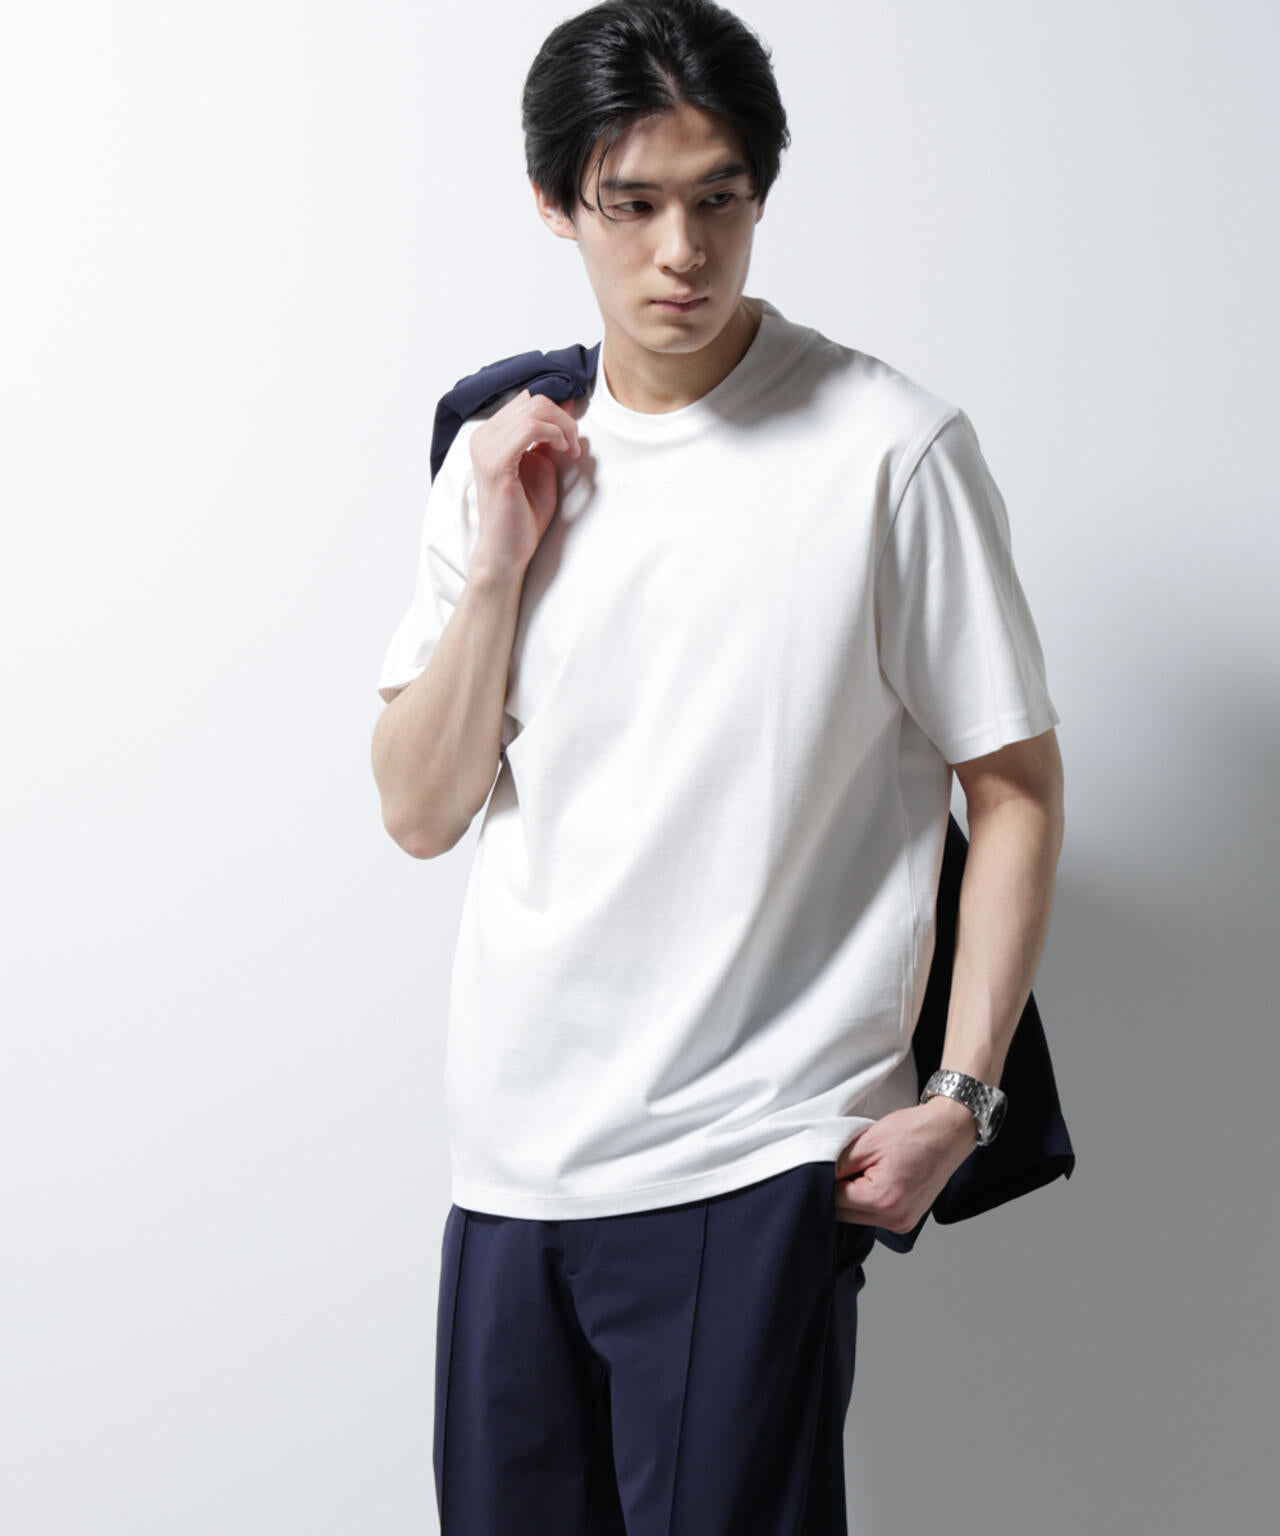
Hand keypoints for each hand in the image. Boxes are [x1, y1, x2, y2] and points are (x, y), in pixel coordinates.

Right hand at [469, 388, 585, 576]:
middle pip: (533, 402)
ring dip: (563, 427)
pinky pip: (530, 429)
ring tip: (570, 450)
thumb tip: (566, 403)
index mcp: (489, 436)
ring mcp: (486, 449)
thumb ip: (550, 436)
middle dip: (564, 420)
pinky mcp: (496, 464)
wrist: (508, 550)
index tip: (571, 439)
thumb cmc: (524, 514)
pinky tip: (563, 450)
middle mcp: (482, 438)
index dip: (556, 414)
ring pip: (533, 411)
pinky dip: (554, 434)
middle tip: (574, 446)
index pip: (527, 401)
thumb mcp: (542, 465)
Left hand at [833, 1099, 977, 1231]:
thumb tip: (817, 1177)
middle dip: (838, 1191)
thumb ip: (838, 1164)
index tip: (823, 1164)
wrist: (950, 1131)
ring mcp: (903, 1223)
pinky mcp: (908, 1219)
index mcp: (882, 1200)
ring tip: (864, 1169)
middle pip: (844, 1214)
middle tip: (845, 1165)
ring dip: (853, 1197)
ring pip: (858, 1217)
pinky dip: (868, 1200)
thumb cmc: (915, 1132)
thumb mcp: (867, 1142)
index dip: (824, 1180)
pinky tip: (874, 1178)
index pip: (833, 1201)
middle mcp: (895, 1219)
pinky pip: (875, 1216)